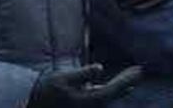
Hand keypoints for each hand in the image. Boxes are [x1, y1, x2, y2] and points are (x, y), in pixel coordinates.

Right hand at [27, 64, 141, 107]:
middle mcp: (91, 106)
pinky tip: (122, 87)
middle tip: (139, 71)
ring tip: (134, 76)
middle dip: (127, 82)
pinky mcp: (85, 104)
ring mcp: (89, 107)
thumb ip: (83, 74)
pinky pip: (104, 97)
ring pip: (110, 96)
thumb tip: (99, 68)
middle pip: (114, 94)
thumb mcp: (63, 79)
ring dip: (122, 86)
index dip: (126, 80)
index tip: (138, 70)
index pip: (113, 90)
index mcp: (88, 101)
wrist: (33, 103)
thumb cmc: (47, 90)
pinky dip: (113, 90)